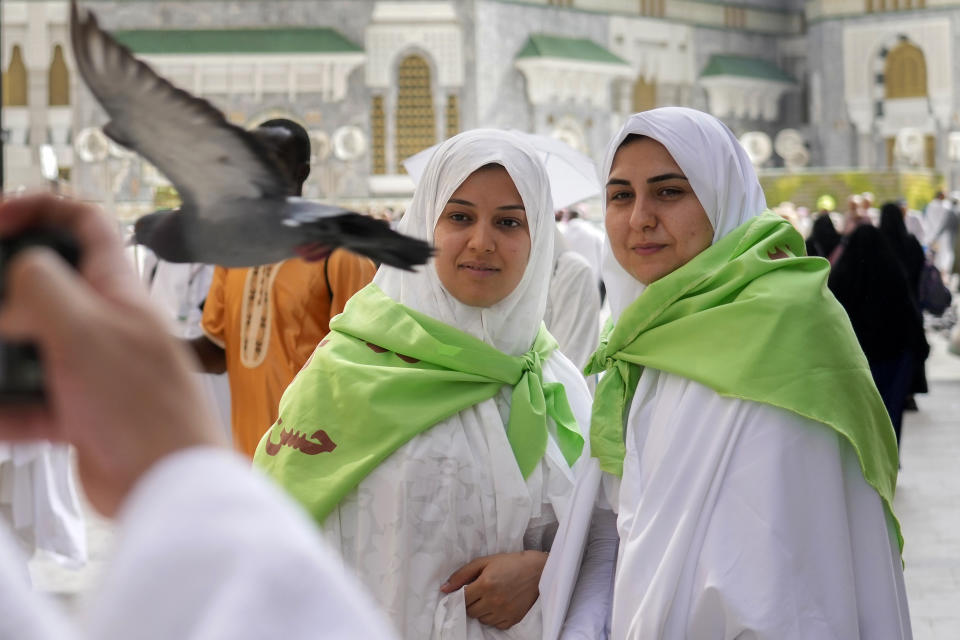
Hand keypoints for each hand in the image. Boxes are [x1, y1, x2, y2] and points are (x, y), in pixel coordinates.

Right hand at [0, 194, 225, 515]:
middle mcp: (107, 325)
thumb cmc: (144, 405)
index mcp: (118, 291)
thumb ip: (45, 288)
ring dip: (1, 356)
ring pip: (31, 348)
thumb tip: (21, 269)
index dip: (41, 208)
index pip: (85, 224)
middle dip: (5, 290)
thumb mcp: (85, 331)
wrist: (167, 481)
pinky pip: (31, 404)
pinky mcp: (82, 414)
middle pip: (47, 288)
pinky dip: (7, 409)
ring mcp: (94, 370)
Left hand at [440, 550, 547, 629]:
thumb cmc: (509, 563)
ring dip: (482, 610)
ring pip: (482, 619)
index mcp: (485, 584)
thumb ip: (462, 574)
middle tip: (480, 592)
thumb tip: (444, 589)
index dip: (461, 595)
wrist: (537, 571)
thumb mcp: (484, 562)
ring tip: (491, 598)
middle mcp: (493, 601)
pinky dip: (494, 617)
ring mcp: (503, 612)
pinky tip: (500, 605)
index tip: (466, 591)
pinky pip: (495, 625)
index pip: (462, 599)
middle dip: (471, 602)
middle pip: (470, 611)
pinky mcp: (512, 619)